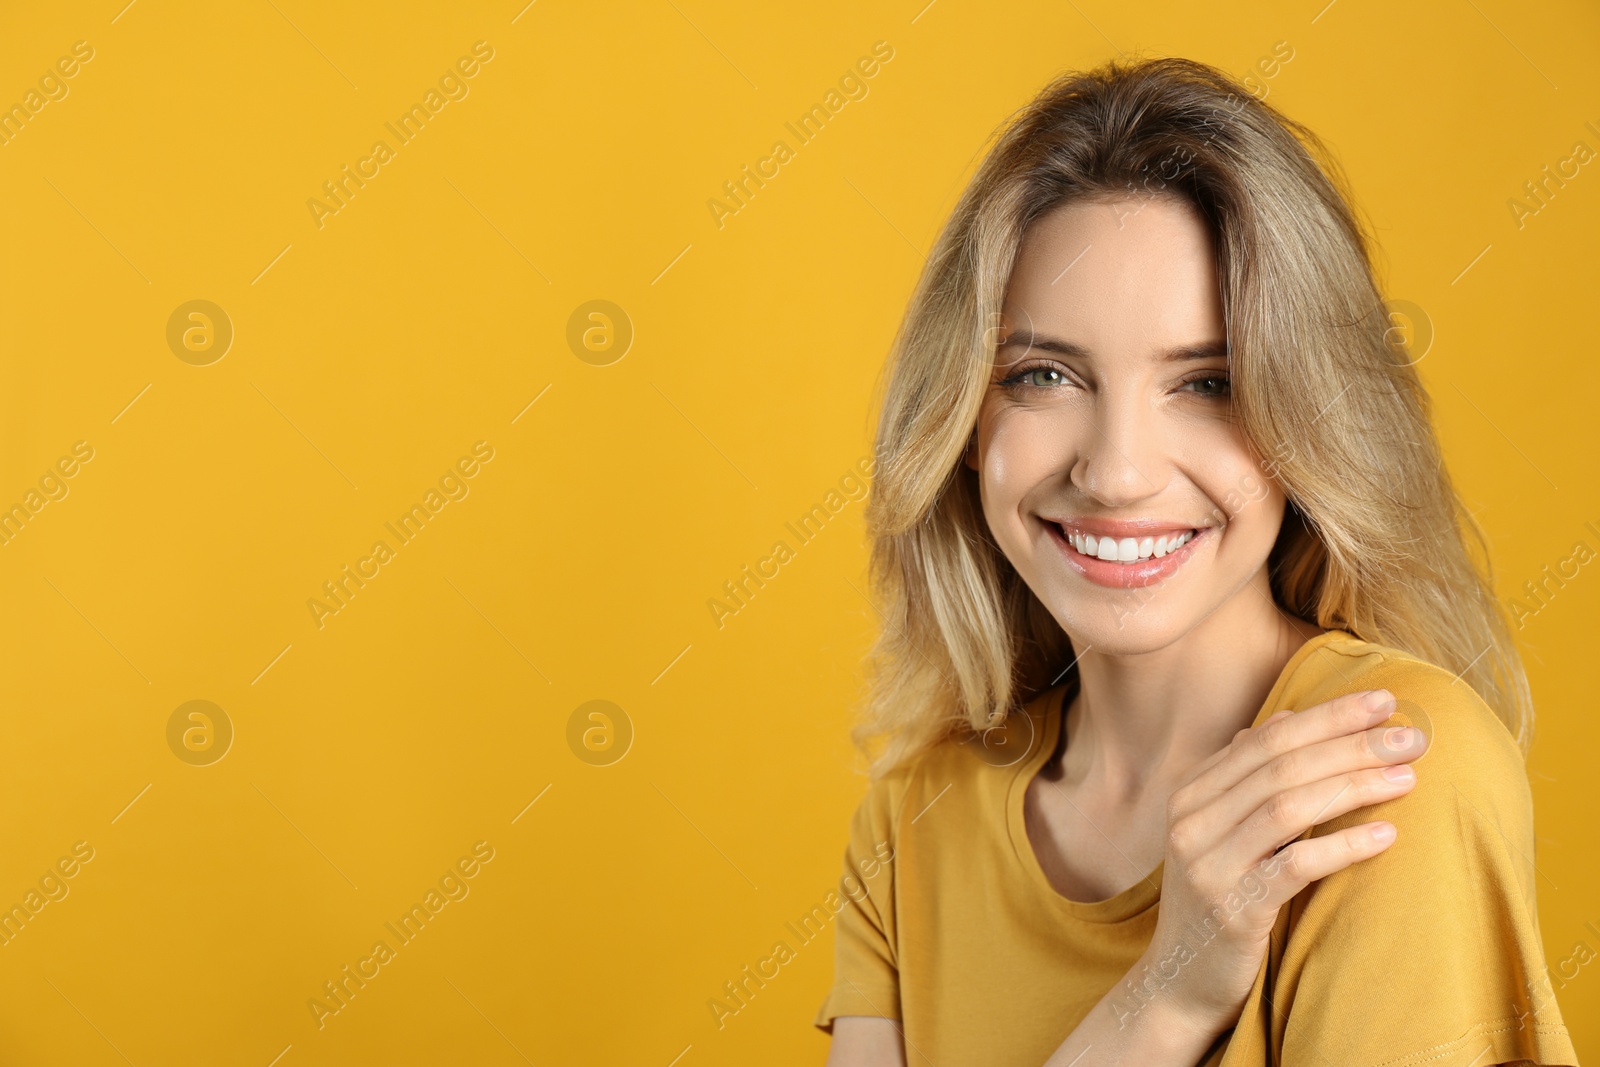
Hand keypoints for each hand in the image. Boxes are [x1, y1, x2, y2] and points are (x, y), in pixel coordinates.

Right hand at [1126, 688, 1427, 1038]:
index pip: (1266, 740)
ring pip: (1287, 806)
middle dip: (1350, 744)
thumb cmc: (1216, 900)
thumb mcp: (1221, 832)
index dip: (1327, 717)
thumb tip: (1284, 719)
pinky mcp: (1233, 909)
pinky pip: (1295, 866)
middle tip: (1411, 737)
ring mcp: (1208, 865)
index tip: (1383, 702)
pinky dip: (1343, 845)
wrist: (1180, 981)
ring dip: (1354, 786)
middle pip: (1279, 766)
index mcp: (1191, 794)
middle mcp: (1191, 821)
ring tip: (1407, 778)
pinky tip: (1385, 834)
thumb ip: (1245, 776)